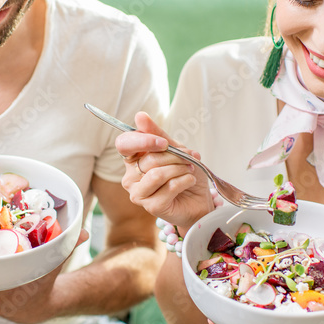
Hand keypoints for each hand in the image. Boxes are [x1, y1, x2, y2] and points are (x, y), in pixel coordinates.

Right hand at [115, 112, 211, 230]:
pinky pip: (169, 188)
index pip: (124, 144)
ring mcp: (138, 194)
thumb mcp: (174, 149)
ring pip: (157, 174)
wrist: (199, 199)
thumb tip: (139, 116)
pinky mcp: (151, 207)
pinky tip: (190, 181)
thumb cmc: (184, 173)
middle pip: (149, 159)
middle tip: (189, 158)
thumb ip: (157, 134)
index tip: (164, 143)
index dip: (143, 141)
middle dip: (175, 156)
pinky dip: (185, 181)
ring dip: (180, 169)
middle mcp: (130, 177)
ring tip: (189, 170)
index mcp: (132, 159)